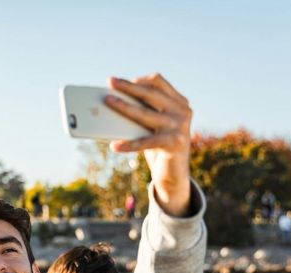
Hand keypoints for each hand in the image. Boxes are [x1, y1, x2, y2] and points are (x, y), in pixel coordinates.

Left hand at [105, 74, 192, 215]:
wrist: (175, 174)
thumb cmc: (158, 146)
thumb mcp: (153, 125)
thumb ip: (143, 111)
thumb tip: (113, 101)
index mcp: (179, 102)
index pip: (158, 82)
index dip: (138, 79)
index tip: (118, 81)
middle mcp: (182, 111)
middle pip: (151, 93)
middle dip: (128, 87)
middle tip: (110, 82)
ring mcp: (180, 126)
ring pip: (146, 114)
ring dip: (124, 107)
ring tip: (108, 102)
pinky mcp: (175, 143)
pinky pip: (146, 142)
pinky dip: (129, 144)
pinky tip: (115, 146)